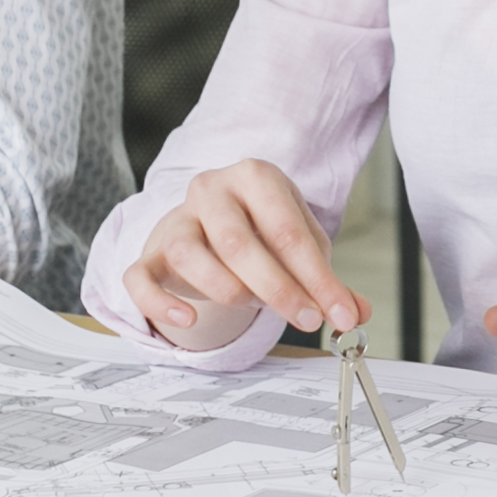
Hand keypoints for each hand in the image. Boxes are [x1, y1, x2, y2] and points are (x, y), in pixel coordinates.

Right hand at [127, 161, 364, 352]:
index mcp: (255, 177)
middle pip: (239, 243)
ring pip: (189, 255)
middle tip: (308, 319)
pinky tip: (188, 319)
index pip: (288, 231)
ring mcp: (176, 219)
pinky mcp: (150, 251)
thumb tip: (356, 312)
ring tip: (253, 305)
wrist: (211, 215)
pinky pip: (140, 278)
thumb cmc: (259, 227)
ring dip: (227, 291)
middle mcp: (210, 190)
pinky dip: (161, 303)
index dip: (317, 278)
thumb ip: (325, 278)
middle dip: (279, 289)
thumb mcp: (299, 241)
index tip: (340, 314)